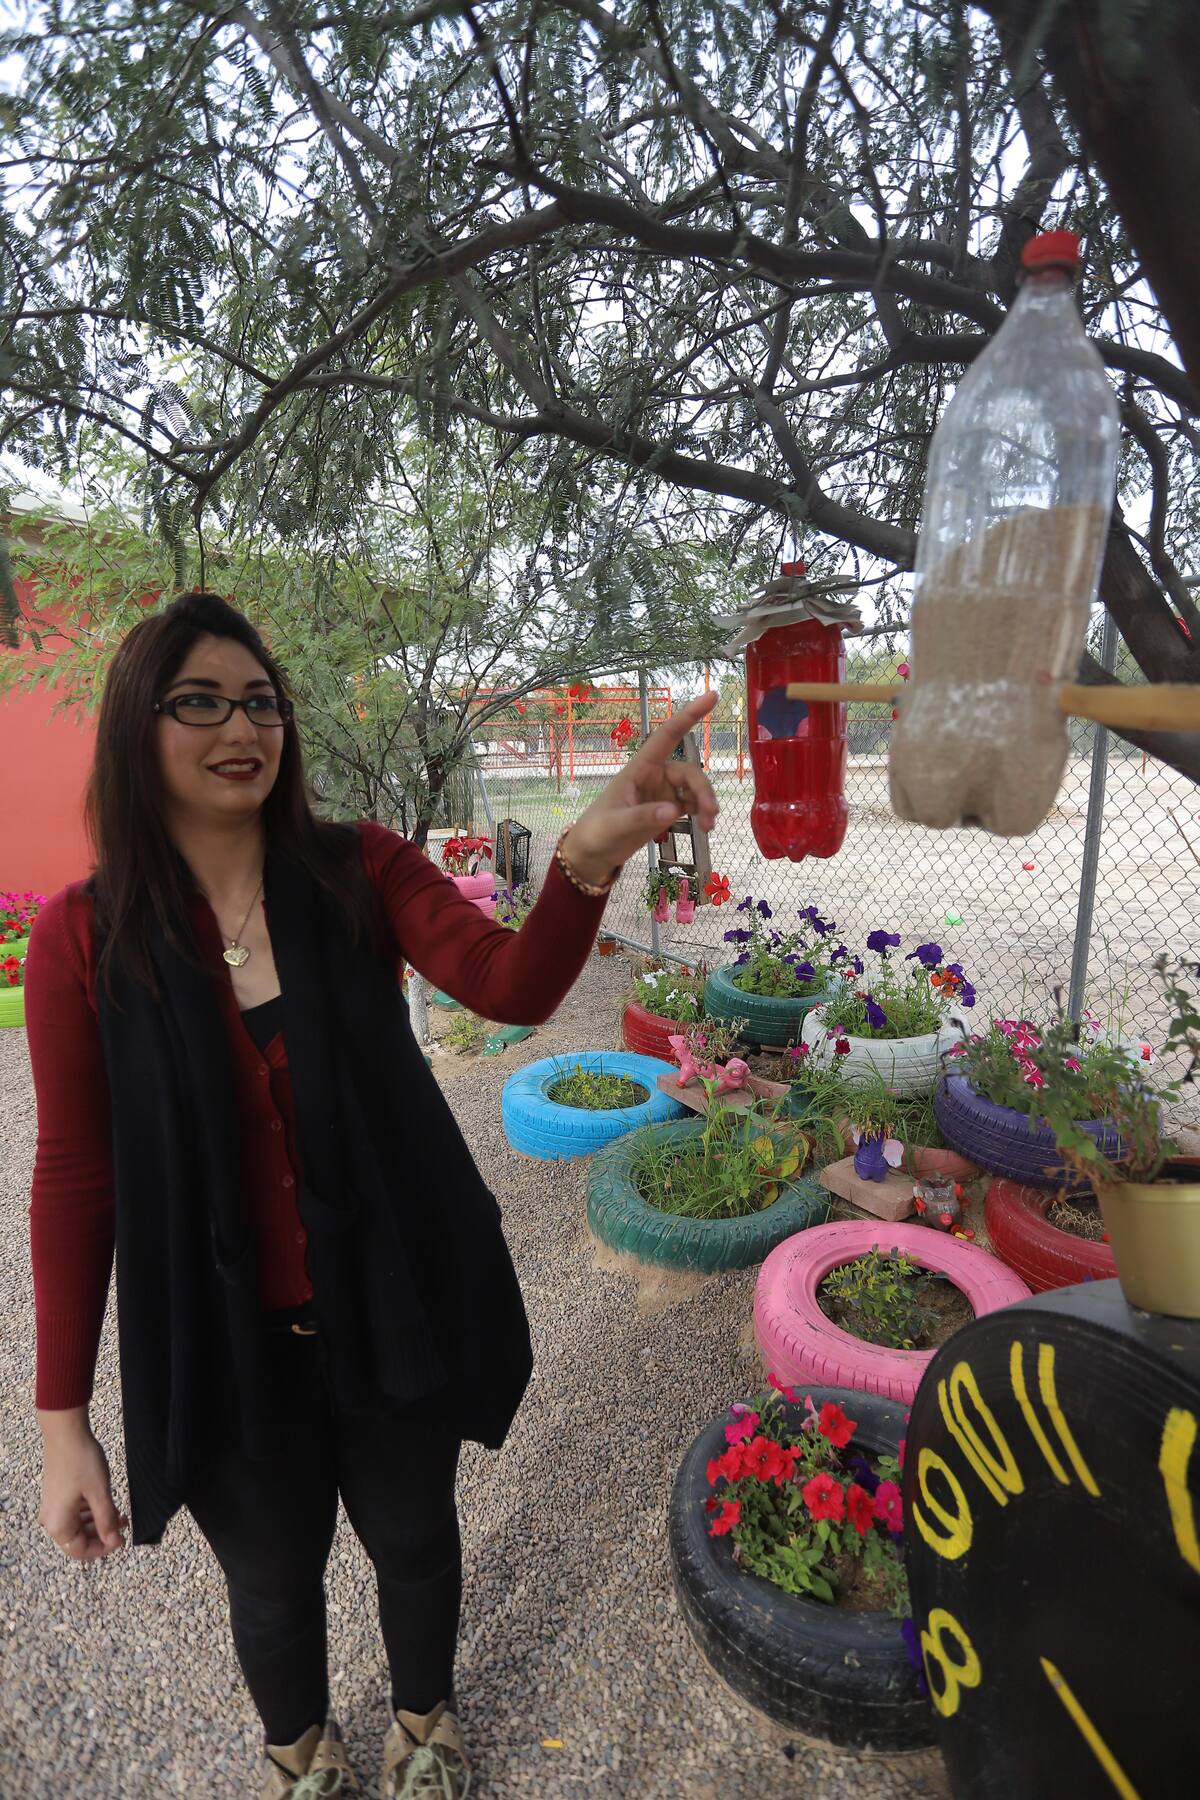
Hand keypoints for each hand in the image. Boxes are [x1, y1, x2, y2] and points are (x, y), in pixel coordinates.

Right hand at [39, 1421, 128, 1560]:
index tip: (121, 1540)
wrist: (66, 1433)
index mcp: (58, 1524)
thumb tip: (113, 1542)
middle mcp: (51, 1519)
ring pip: (77, 1525)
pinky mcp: (57, 1495)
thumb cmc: (82, 1461)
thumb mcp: (99, 1493)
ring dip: (98, 1522)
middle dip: (102, 1534)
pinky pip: (73, 1512)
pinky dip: (90, 1511)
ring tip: (119, 1513)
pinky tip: (106, 1503)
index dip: (102, 1548)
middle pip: (77, 1539)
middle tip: (123, 1525)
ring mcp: (53, 1507)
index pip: (79, 1550)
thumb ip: (106, 1521)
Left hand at [561, 692, 719, 887]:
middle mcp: (654, 775)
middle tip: (711, 812)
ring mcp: (662, 792)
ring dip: (705, 803)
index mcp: (640, 767)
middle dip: (703, 789)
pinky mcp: (667, 809)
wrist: (593, 853)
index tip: (712, 696)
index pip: (667, 735)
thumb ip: (642, 816)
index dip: (689, 715)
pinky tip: (706, 826)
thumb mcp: (616, 824)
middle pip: (689, 771)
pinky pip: (693, 804)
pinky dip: (702, 812)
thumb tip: (674, 810)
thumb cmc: (597, 830)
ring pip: (694, 788)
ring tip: (709, 826)